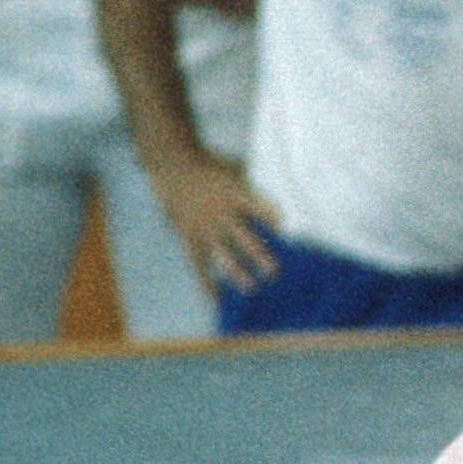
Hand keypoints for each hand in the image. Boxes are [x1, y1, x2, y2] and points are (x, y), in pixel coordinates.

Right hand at [148, 146, 281, 293]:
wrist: (174, 164)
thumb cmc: (211, 165)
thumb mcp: (235, 168)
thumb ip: (255, 183)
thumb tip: (284, 187)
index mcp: (235, 194)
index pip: (258, 207)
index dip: (272, 218)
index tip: (288, 232)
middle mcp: (220, 213)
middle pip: (242, 236)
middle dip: (259, 254)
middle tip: (274, 271)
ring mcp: (204, 226)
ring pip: (221, 253)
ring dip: (236, 272)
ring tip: (250, 288)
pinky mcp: (189, 236)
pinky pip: (198, 263)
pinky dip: (205, 282)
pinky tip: (215, 300)